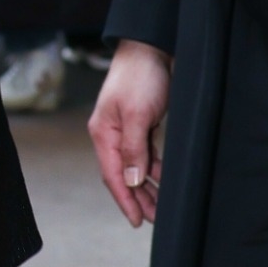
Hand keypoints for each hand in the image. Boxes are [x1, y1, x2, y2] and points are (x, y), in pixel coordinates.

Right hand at [89, 40, 171, 224]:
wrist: (152, 45)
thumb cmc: (141, 76)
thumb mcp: (138, 114)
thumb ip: (133, 149)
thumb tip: (131, 179)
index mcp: (104, 133)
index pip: (112, 175)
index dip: (126, 200)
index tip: (138, 221)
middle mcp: (112, 134)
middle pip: (123, 175)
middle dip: (138, 198)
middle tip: (154, 219)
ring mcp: (127, 129)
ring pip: (135, 166)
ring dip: (147, 186)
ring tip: (161, 206)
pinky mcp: (142, 122)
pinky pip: (145, 153)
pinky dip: (154, 168)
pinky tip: (163, 179)